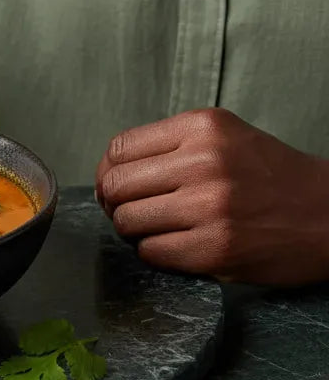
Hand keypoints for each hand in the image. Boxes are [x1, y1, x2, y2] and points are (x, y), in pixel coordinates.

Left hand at [95, 108, 328, 284]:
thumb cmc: (271, 176)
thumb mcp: (223, 137)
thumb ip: (169, 146)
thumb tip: (110, 173)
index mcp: (202, 127)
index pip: (119, 148)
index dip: (107, 172)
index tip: (113, 186)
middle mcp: (203, 161)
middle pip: (116, 185)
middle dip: (114, 203)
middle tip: (129, 212)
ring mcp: (209, 206)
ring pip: (128, 221)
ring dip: (133, 231)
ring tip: (156, 230)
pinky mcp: (216, 248)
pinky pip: (152, 252)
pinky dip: (154, 253)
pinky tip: (175, 246)